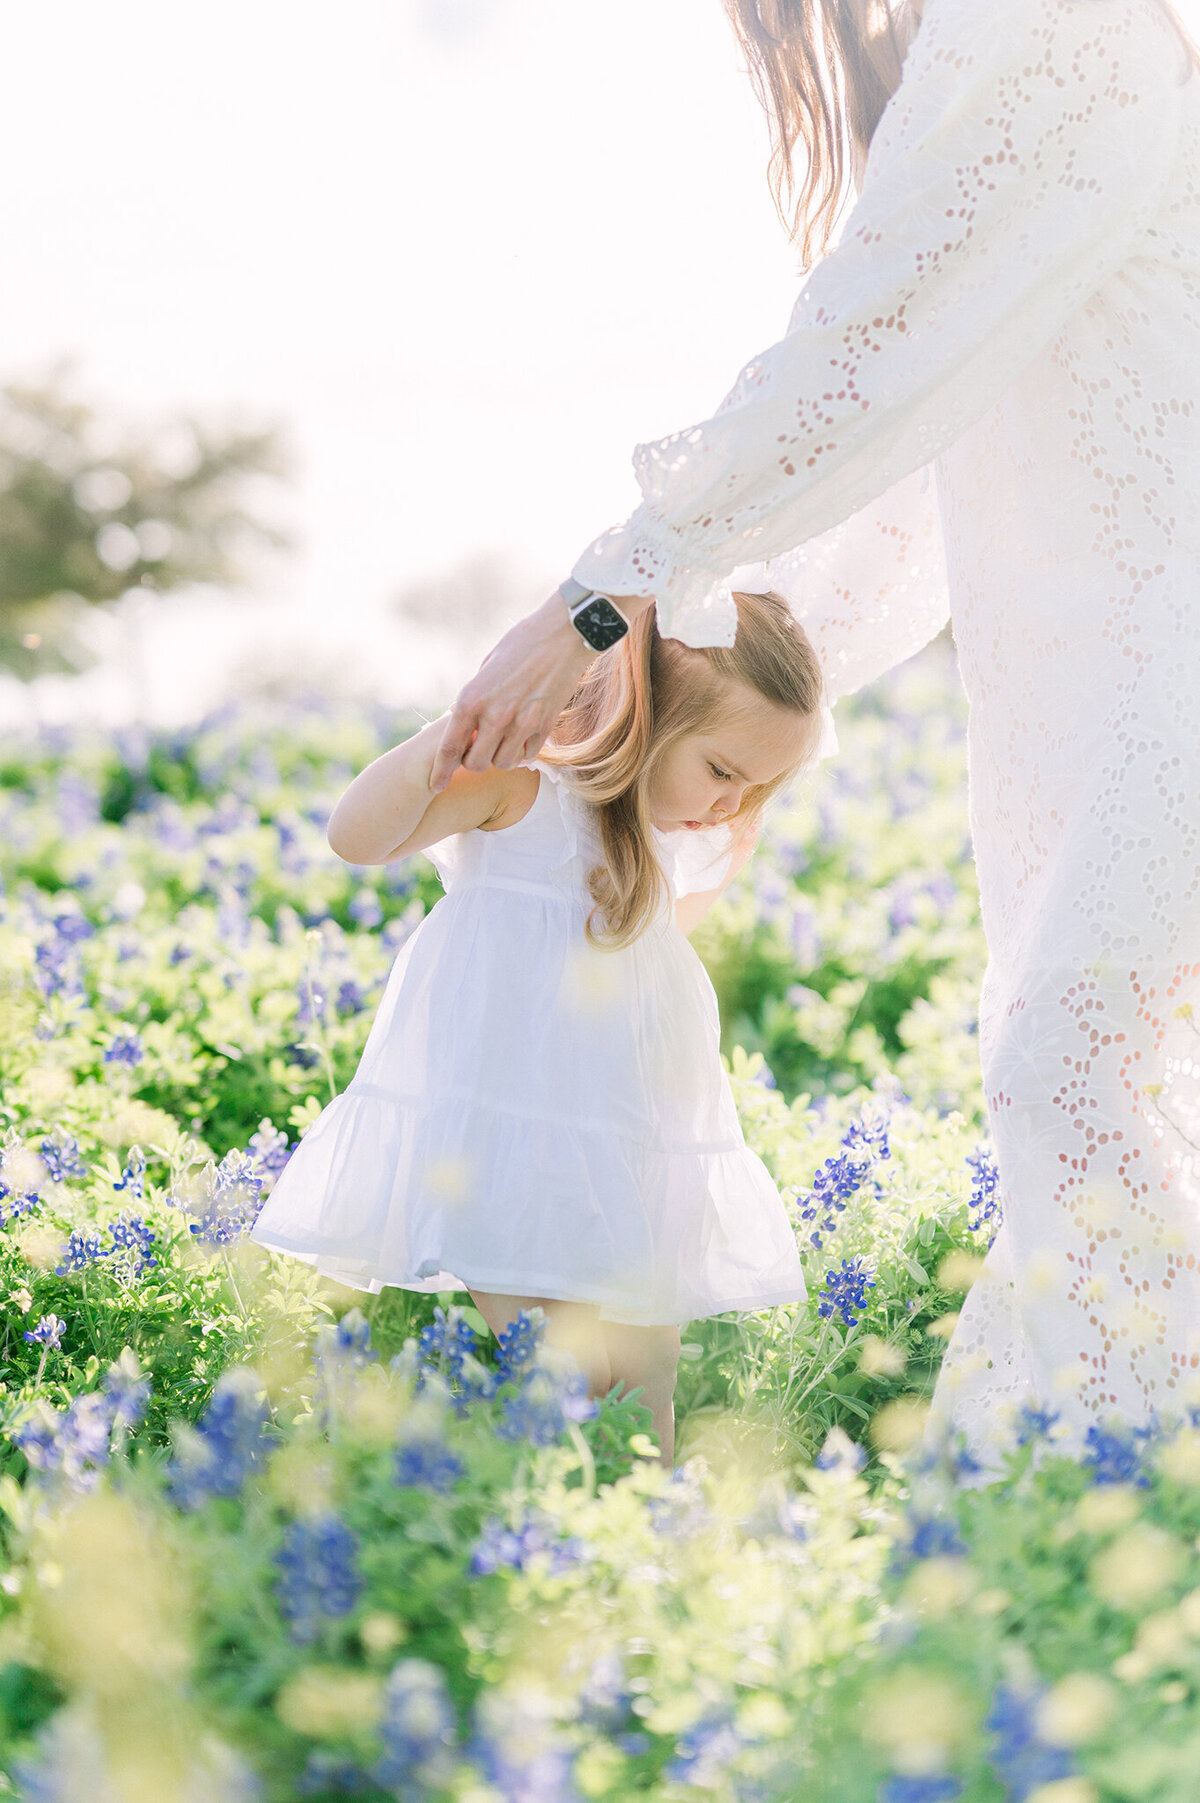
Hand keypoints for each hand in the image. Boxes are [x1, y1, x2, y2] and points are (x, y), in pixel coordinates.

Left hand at [429, 589, 650, 791]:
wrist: (563, 634)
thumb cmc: (522, 643)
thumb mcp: (486, 667)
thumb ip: (475, 697)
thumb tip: (464, 720)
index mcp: (472, 698)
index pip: (449, 747)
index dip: (440, 772)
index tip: (436, 786)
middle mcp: (495, 715)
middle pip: (475, 763)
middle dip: (473, 762)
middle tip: (477, 750)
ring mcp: (522, 723)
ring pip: (503, 763)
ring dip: (499, 757)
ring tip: (502, 742)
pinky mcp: (546, 725)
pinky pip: (528, 754)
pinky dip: (523, 752)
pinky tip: (522, 739)